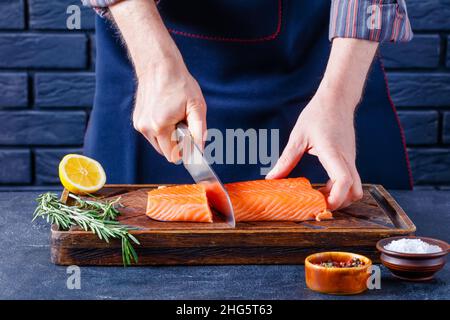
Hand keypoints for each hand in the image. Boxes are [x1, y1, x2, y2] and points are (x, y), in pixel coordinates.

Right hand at [133, 59, 206, 162]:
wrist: (159, 66)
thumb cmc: (180, 84)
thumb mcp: (196, 106)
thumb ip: (199, 130)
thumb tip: (200, 150)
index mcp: (160, 126)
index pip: (173, 155)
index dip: (184, 150)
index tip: (190, 138)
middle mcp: (146, 128)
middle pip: (165, 151)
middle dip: (176, 142)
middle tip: (182, 123)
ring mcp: (139, 124)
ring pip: (158, 144)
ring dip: (168, 136)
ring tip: (173, 117)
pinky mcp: (137, 120)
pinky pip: (152, 134)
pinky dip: (161, 129)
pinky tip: (165, 113)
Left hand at [266, 92, 362, 209]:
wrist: (337, 99)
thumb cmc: (319, 114)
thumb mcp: (298, 137)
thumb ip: (286, 160)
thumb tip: (272, 178)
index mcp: (333, 152)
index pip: (344, 181)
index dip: (336, 198)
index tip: (322, 206)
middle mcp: (346, 158)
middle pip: (355, 191)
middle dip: (340, 203)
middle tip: (320, 205)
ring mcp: (351, 158)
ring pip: (356, 187)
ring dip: (341, 196)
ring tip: (320, 196)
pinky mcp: (350, 158)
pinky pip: (350, 179)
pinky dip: (340, 188)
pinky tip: (324, 186)